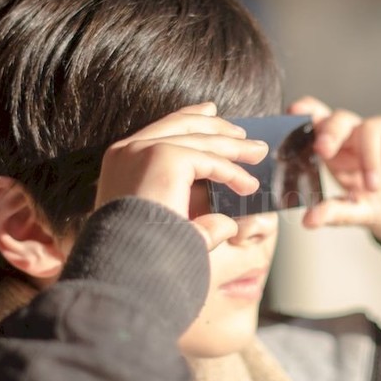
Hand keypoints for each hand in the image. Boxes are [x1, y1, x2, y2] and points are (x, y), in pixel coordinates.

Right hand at [95, 102, 268, 249]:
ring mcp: (144, 150)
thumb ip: (197, 220)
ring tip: (259, 153)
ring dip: (233, 146)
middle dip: (216, 126)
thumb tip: (229, 223)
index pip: (160, 129)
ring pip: (198, 140)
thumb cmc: (142, 256)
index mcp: (121, 161)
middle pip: (180, 124)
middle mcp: (127, 150)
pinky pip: (209, 160)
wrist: (125, 267)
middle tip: (242, 133)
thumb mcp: (168, 230)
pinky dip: (231, 172)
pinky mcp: (164, 158)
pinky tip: (248, 186)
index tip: (211, 113)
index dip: (189, 118)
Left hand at [288, 97, 380, 241]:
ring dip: (368, 159)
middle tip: (323, 150)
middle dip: (329, 131)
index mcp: (340, 151)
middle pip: (339, 118)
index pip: (320, 122)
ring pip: (369, 129)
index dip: (306, 112)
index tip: (293, 113)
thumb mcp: (362, 214)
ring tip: (374, 188)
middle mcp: (360, 137)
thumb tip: (308, 220)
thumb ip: (336, 213)